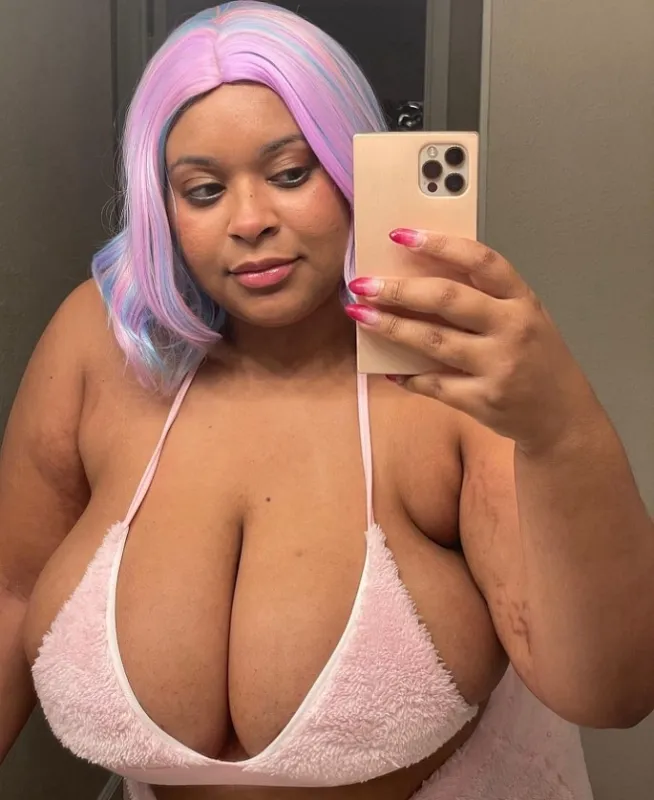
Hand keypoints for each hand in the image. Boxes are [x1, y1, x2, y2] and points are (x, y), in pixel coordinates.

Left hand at [345, 228, 599, 453]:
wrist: (563, 419)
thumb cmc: (538, 361)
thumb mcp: (526, 319)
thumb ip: (487, 299)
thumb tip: (422, 281)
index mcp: (523, 301)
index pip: (481, 260)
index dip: (439, 244)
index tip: (401, 235)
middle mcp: (513, 329)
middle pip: (447, 299)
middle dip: (399, 290)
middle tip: (363, 283)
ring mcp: (499, 366)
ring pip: (433, 341)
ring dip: (391, 327)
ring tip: (361, 315)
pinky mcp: (483, 401)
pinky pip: (434, 384)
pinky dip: (407, 376)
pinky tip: (388, 368)